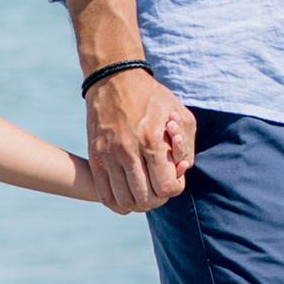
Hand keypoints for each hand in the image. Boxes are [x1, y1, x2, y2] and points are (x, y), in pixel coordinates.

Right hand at [86, 68, 197, 213]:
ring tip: (146, 191)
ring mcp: (109, 155)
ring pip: (125, 201)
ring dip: (139, 203)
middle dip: (158, 199)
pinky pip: (105, 195)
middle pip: (145, 198)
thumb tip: (182, 171)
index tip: (174, 177)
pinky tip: (128, 197)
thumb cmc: (153, 98)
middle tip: (161, 187)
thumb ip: (187, 146)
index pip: (166, 187)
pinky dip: (118, 204)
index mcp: (152, 140)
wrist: (114, 80)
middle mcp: (128, 150)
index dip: (175, 188)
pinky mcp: (96, 157)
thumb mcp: (180, 114)